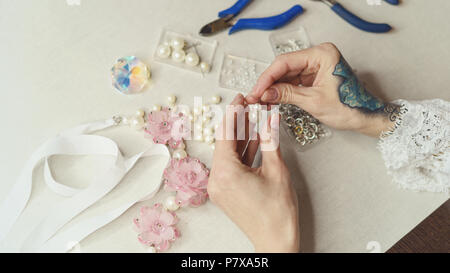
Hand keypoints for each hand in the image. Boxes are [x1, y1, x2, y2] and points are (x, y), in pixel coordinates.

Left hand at [208, 94, 299, 252]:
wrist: (275, 240)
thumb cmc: (277, 212)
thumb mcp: (277, 170)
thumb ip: (270, 140)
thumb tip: (270, 118)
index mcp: (226, 172)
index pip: (226, 134)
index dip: (233, 113)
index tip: (239, 98)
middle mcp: (217, 179)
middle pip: (225, 143)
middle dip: (238, 123)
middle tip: (248, 105)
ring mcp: (219, 187)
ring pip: (228, 154)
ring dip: (241, 137)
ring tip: (252, 118)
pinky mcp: (225, 192)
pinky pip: (231, 166)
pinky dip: (241, 154)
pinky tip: (253, 139)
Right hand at [246, 43, 400, 136]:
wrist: (365, 116)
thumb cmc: (350, 106)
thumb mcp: (314, 101)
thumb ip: (287, 94)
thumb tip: (265, 93)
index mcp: (322, 54)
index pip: (286, 62)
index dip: (267, 77)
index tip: (256, 89)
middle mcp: (318, 56)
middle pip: (285, 67)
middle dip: (269, 83)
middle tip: (255, 96)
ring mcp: (316, 66)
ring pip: (287, 74)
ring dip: (274, 87)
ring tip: (261, 99)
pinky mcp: (314, 76)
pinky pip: (294, 81)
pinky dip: (282, 90)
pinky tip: (272, 97)